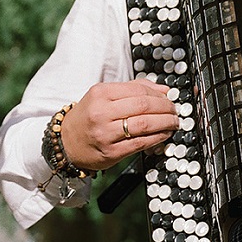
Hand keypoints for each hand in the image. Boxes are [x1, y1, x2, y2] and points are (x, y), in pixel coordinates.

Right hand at [60, 79, 178, 171]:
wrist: (66, 142)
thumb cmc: (87, 117)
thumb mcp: (102, 96)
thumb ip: (132, 89)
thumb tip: (163, 89)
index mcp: (100, 93)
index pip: (138, 90)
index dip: (159, 94)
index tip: (168, 98)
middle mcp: (101, 112)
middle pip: (143, 106)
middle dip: (166, 108)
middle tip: (174, 111)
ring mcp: (106, 133)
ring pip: (145, 124)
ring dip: (165, 123)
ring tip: (173, 122)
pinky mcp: (111, 152)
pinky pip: (141, 143)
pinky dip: (157, 138)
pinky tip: (164, 134)